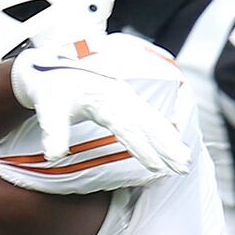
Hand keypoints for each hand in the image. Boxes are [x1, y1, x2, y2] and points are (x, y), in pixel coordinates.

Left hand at [10, 45, 187, 176]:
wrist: (48, 67)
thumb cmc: (49, 88)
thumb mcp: (48, 109)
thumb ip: (53, 132)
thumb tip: (54, 156)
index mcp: (104, 97)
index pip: (128, 126)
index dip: (142, 147)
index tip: (156, 167)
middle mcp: (120, 95)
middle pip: (149, 123)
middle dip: (168, 145)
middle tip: (183, 167)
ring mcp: (125, 97)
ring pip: (153, 120)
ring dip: (170, 140)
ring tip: (186, 161)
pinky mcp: (125, 100)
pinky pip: (149, 117)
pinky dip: (163, 131)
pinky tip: (174, 143)